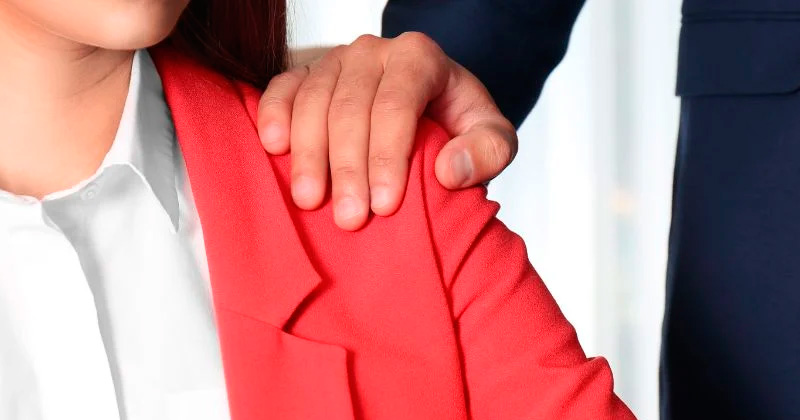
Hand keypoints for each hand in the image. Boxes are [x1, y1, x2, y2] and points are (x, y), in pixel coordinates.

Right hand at [257, 32, 516, 230]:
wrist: (430, 107)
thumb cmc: (457, 125)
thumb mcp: (493, 138)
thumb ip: (488, 150)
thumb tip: (451, 170)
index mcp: (420, 57)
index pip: (397, 105)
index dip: (387, 156)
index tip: (385, 205)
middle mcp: (374, 51)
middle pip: (351, 108)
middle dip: (349, 167)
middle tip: (349, 219)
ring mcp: (336, 60)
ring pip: (313, 102)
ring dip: (310, 155)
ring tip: (310, 201)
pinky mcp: (306, 73)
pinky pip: (283, 87)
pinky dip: (274, 115)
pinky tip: (275, 148)